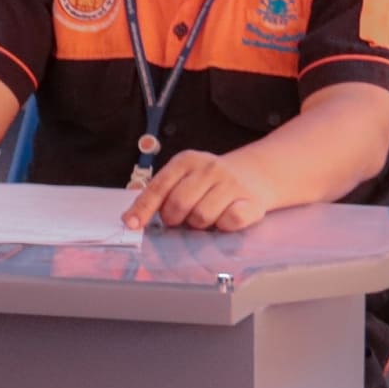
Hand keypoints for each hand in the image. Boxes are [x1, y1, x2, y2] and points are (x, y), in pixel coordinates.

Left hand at [122, 150, 268, 230]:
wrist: (257, 173)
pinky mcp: (252, 201)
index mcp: (186, 161)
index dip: (143, 209)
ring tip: (206, 216)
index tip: (131, 224)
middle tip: (182, 219)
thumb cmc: (210, 182)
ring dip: (199, 224)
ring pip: (201, 216)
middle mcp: (209, 168)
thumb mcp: (183, 178)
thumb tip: (131, 219)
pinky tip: (225, 218)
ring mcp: (232, 183)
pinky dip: (224, 226)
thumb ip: (159, 194)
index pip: (158, 187)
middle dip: (174, 219)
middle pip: (178, 204)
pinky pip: (230, 221)